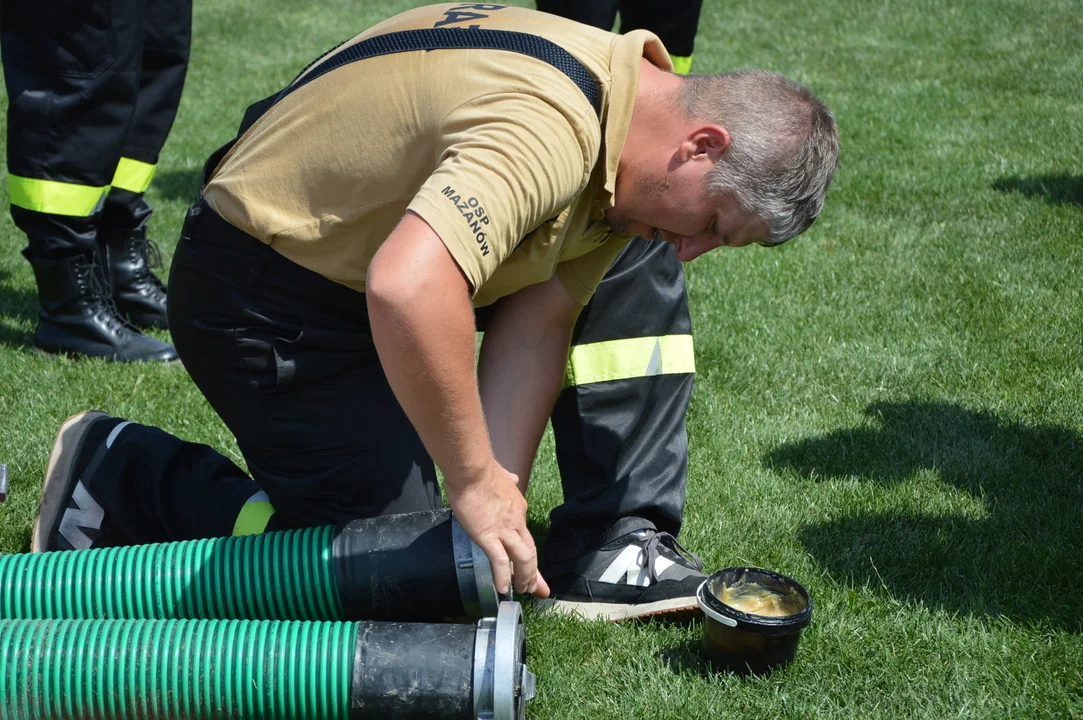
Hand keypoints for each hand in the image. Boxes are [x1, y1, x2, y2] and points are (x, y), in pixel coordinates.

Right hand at [446, 460, 549, 598]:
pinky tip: (502, 589)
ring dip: (525, 577)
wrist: (473, 469)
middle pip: (530, 552)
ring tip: (524, 591)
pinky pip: (500, 561)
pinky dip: (503, 577)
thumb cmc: (482, 471)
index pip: (526, 536)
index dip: (530, 554)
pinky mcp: (488, 536)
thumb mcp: (502, 475)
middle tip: (538, 590)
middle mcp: (516, 522)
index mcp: (518, 509)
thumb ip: (508, 480)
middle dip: (535, 573)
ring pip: (523, 559)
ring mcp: (504, 530)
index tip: (532, 567)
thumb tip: (512, 477)